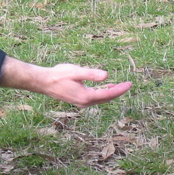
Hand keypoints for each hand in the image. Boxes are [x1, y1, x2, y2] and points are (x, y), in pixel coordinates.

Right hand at [0, 57, 131, 107]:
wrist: (44, 82)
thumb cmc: (58, 75)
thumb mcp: (76, 71)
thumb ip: (91, 74)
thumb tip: (107, 75)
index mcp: (87, 96)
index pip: (108, 93)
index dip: (120, 89)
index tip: (130, 84)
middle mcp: (85, 102)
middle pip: (106, 98)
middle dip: (118, 91)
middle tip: (129, 84)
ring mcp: (81, 102)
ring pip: (101, 99)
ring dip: (111, 93)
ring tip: (120, 86)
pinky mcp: (78, 100)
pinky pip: (95, 98)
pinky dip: (102, 93)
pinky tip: (105, 86)